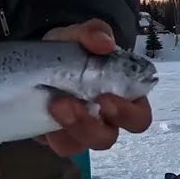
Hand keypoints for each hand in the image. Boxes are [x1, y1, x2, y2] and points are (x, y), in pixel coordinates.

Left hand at [38, 19, 152, 155]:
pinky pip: (57, 144)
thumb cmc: (75, 48)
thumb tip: (104, 43)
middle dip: (91, 126)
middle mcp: (104, 121)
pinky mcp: (57, 136)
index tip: (106, 98)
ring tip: (54, 104)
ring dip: (68, 128)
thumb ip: (94, 33)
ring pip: (81, 145)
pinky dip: (49, 133)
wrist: (43, 56)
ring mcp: (80, 132)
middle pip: (108, 138)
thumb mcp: (82, 35)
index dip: (127, 114)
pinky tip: (40, 112)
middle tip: (71, 104)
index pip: (138, 118)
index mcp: (123, 99)